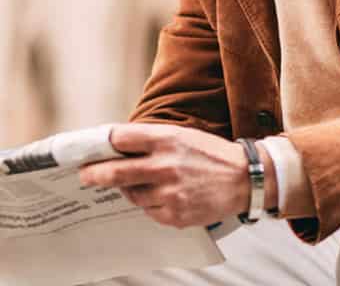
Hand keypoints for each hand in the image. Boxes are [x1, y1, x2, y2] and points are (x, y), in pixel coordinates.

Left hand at [79, 123, 276, 228]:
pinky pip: (149, 211)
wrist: (244, 179)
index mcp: (169, 140)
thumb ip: (155, 140)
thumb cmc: (213, 154)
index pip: (123, 138)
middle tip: (85, 175)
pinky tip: (168, 196)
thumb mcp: (186, 136)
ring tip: (149, 183)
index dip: (104, 143)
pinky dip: (152, 204)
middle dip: (95, 174)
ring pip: (132, 195)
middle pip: (116, 171)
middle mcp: (166, 166)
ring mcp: (169, 193)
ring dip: (133, 189)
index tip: (92, 148)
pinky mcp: (174, 214)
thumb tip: (120, 145)